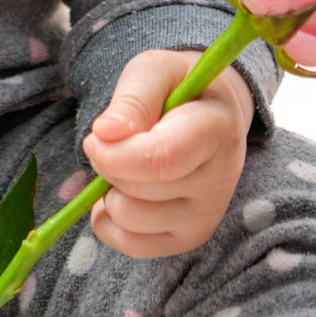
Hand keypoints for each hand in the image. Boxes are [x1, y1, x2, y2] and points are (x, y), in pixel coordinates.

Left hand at [79, 48, 253, 258]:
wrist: (209, 115)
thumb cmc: (177, 88)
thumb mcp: (154, 72)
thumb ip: (132, 99)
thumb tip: (105, 134)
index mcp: (217, 130)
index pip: (160, 160)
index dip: (115, 153)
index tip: (95, 135)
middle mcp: (220, 181)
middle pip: (137, 190)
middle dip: (109, 163)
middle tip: (115, 140)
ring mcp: (206, 217)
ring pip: (129, 219)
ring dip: (110, 191)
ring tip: (127, 165)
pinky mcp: (188, 240)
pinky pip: (128, 244)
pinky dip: (109, 220)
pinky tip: (122, 191)